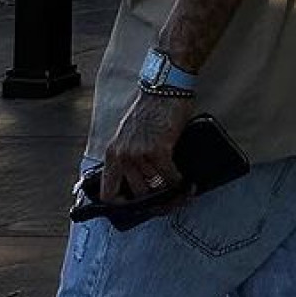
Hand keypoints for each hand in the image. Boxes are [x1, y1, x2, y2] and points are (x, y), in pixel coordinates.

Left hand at [100, 88, 191, 206]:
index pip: (108, 193)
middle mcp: (122, 156)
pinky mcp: (158, 150)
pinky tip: (187, 183)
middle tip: (169, 203)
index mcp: (112, 154)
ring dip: (171, 194)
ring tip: (181, 193)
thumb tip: (140, 187)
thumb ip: (129, 159)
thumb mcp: (129, 136)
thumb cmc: (150, 110)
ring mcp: (139, 154)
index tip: (138, 208)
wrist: (165, 88)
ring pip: (156, 188)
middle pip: (138, 195)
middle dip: (155, 202)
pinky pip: (171, 178)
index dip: (123, 207)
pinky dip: (181, 184)